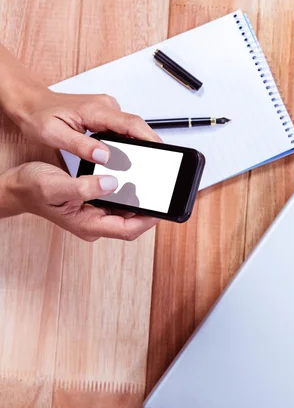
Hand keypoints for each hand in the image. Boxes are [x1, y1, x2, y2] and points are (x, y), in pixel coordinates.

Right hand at [3, 162, 158, 240]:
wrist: (17, 186)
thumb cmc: (31, 188)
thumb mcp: (56, 185)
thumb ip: (84, 187)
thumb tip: (111, 183)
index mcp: (88, 224)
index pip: (127, 229)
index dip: (148, 220)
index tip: (162, 207)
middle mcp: (94, 222)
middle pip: (131, 221)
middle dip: (149, 208)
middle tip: (163, 191)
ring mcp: (94, 215)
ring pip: (126, 212)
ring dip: (139, 199)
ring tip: (152, 183)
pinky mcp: (93, 205)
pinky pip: (117, 202)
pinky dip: (127, 192)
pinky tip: (133, 179)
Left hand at [16, 89, 160, 163]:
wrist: (31, 103)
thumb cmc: (39, 116)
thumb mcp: (55, 135)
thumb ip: (81, 146)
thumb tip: (105, 156)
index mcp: (95, 110)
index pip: (131, 123)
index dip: (149, 137)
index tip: (161, 150)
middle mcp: (105, 106)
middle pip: (136, 126)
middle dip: (150, 143)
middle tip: (156, 163)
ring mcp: (106, 109)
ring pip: (131, 128)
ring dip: (140, 143)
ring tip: (145, 163)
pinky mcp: (105, 114)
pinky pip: (123, 128)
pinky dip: (129, 141)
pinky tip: (129, 155)